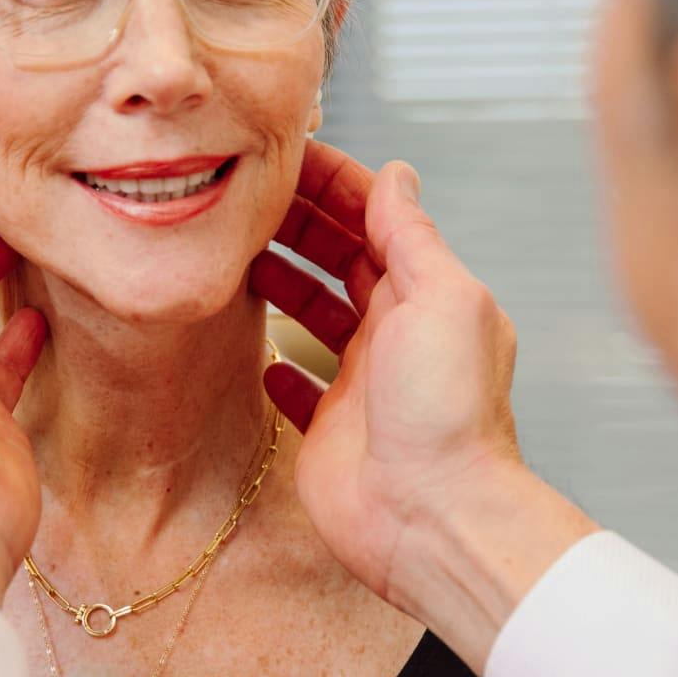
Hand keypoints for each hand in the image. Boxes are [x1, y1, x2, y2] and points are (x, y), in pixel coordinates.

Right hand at [251, 141, 596, 670]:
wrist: (433, 519)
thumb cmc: (448, 411)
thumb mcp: (439, 298)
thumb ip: (412, 236)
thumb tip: (397, 174)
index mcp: (426, 294)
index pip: (374, 219)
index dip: (330, 184)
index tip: (279, 158)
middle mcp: (395, 332)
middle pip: (339, 257)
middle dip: (296, 223)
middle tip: (239, 200)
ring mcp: (361, 380)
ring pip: (313, 312)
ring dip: (279, 281)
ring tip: (229, 254)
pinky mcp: (330, 429)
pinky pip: (297, 385)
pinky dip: (275, 362)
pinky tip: (250, 345)